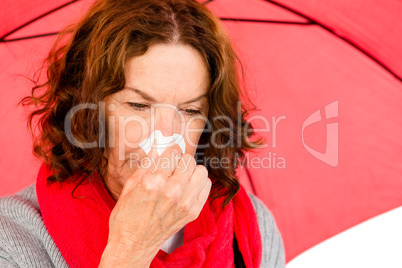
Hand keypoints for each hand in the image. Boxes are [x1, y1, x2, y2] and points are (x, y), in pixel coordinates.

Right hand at [99, 140, 211, 266]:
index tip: (165, 157)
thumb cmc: (126, 218)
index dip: (168, 152)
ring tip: (180, 177)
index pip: (173, 152)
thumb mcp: (129, 187)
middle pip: (188, 159)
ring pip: (201, 171)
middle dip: (179, 161)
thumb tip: (156, 146)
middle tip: (171, 168)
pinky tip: (187, 187)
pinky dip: (198, 183)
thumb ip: (145, 164)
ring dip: (191, 171)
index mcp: (154, 183)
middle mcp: (173, 191)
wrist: (133, 246)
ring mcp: (185, 203)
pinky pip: (206, 186)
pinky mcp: (193, 212)